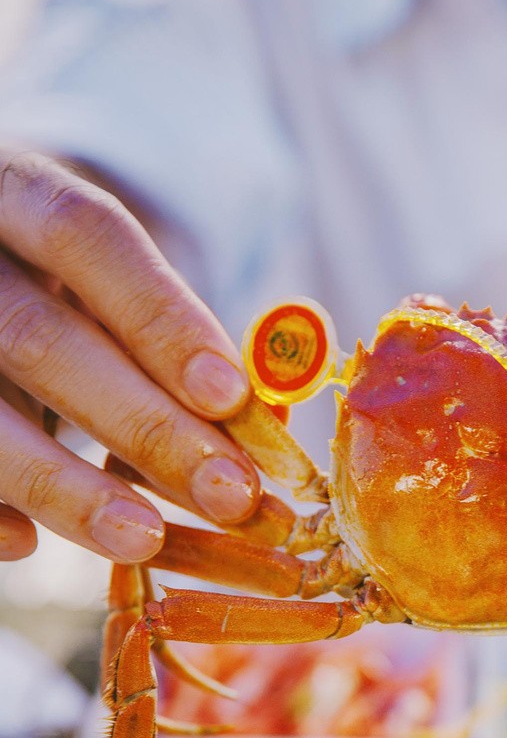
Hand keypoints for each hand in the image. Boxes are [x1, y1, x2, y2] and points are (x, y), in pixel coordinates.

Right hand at [0, 150, 259, 561]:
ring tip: (142, 537)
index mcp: (16, 191)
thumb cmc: (62, 284)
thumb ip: (165, 333)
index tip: (230, 397)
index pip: (87, 235)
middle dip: (143, 425)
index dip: (161, 317)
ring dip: (64, 486)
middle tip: (227, 495)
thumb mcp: (104, 279)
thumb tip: (252, 428)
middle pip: (39, 337)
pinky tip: (31, 546)